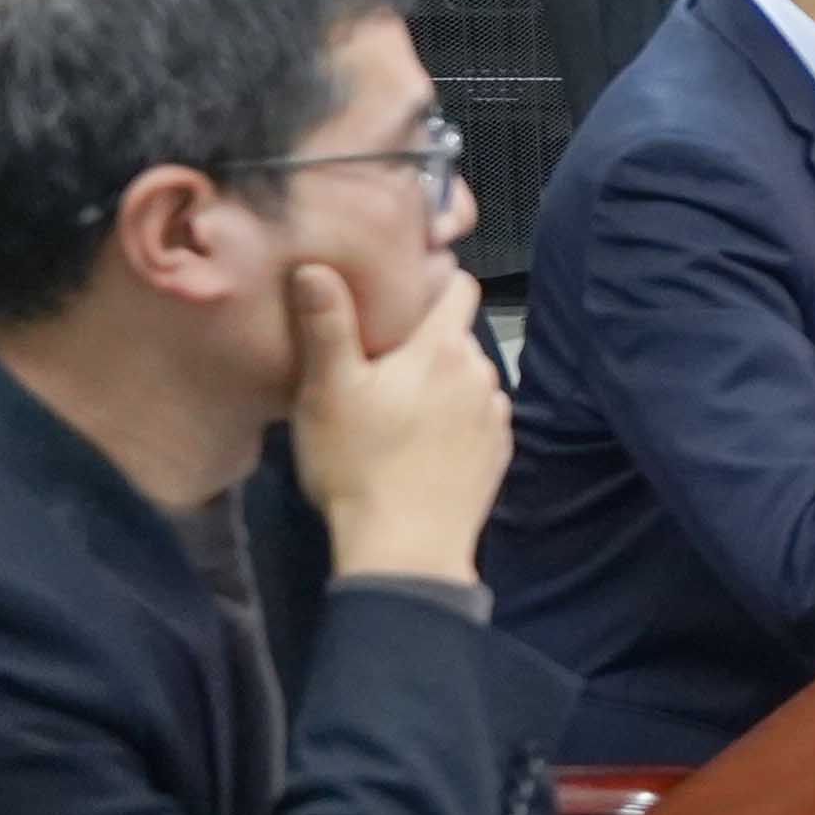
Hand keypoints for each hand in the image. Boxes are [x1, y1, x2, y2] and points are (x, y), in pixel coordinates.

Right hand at [290, 260, 511, 585]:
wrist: (405, 547)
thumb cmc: (358, 464)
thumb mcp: (327, 390)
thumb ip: (327, 325)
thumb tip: (316, 267)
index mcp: (442, 348)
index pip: (461, 287)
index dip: (434, 283)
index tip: (401, 294)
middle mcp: (480, 372)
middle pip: (457, 337)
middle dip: (426, 342)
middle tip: (381, 365)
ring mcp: (494, 415)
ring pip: (468, 379)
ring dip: (442, 385)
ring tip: (398, 410)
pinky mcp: (498, 453)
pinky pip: (477, 419)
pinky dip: (455, 421)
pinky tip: (421, 445)